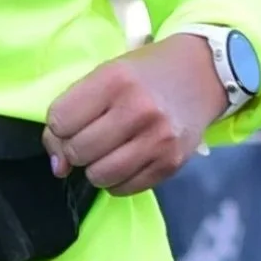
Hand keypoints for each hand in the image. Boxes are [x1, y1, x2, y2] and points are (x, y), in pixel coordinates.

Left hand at [44, 36, 226, 196]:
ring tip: (107, 151)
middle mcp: (137, 110)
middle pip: (78, 150)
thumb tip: (58, 167)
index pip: (60, 120)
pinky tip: (125, 160)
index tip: (71, 122)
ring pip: (99, 175)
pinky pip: (124, 188)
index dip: (58, 126)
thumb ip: (73, 112)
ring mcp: (157, 139)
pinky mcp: (171, 163)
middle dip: (75, 149)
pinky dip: (116, 180)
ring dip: (95, 167)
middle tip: (90, 137)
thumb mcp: (106, 74)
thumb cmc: (145, 72)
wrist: (202, 73)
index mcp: (114, 79)